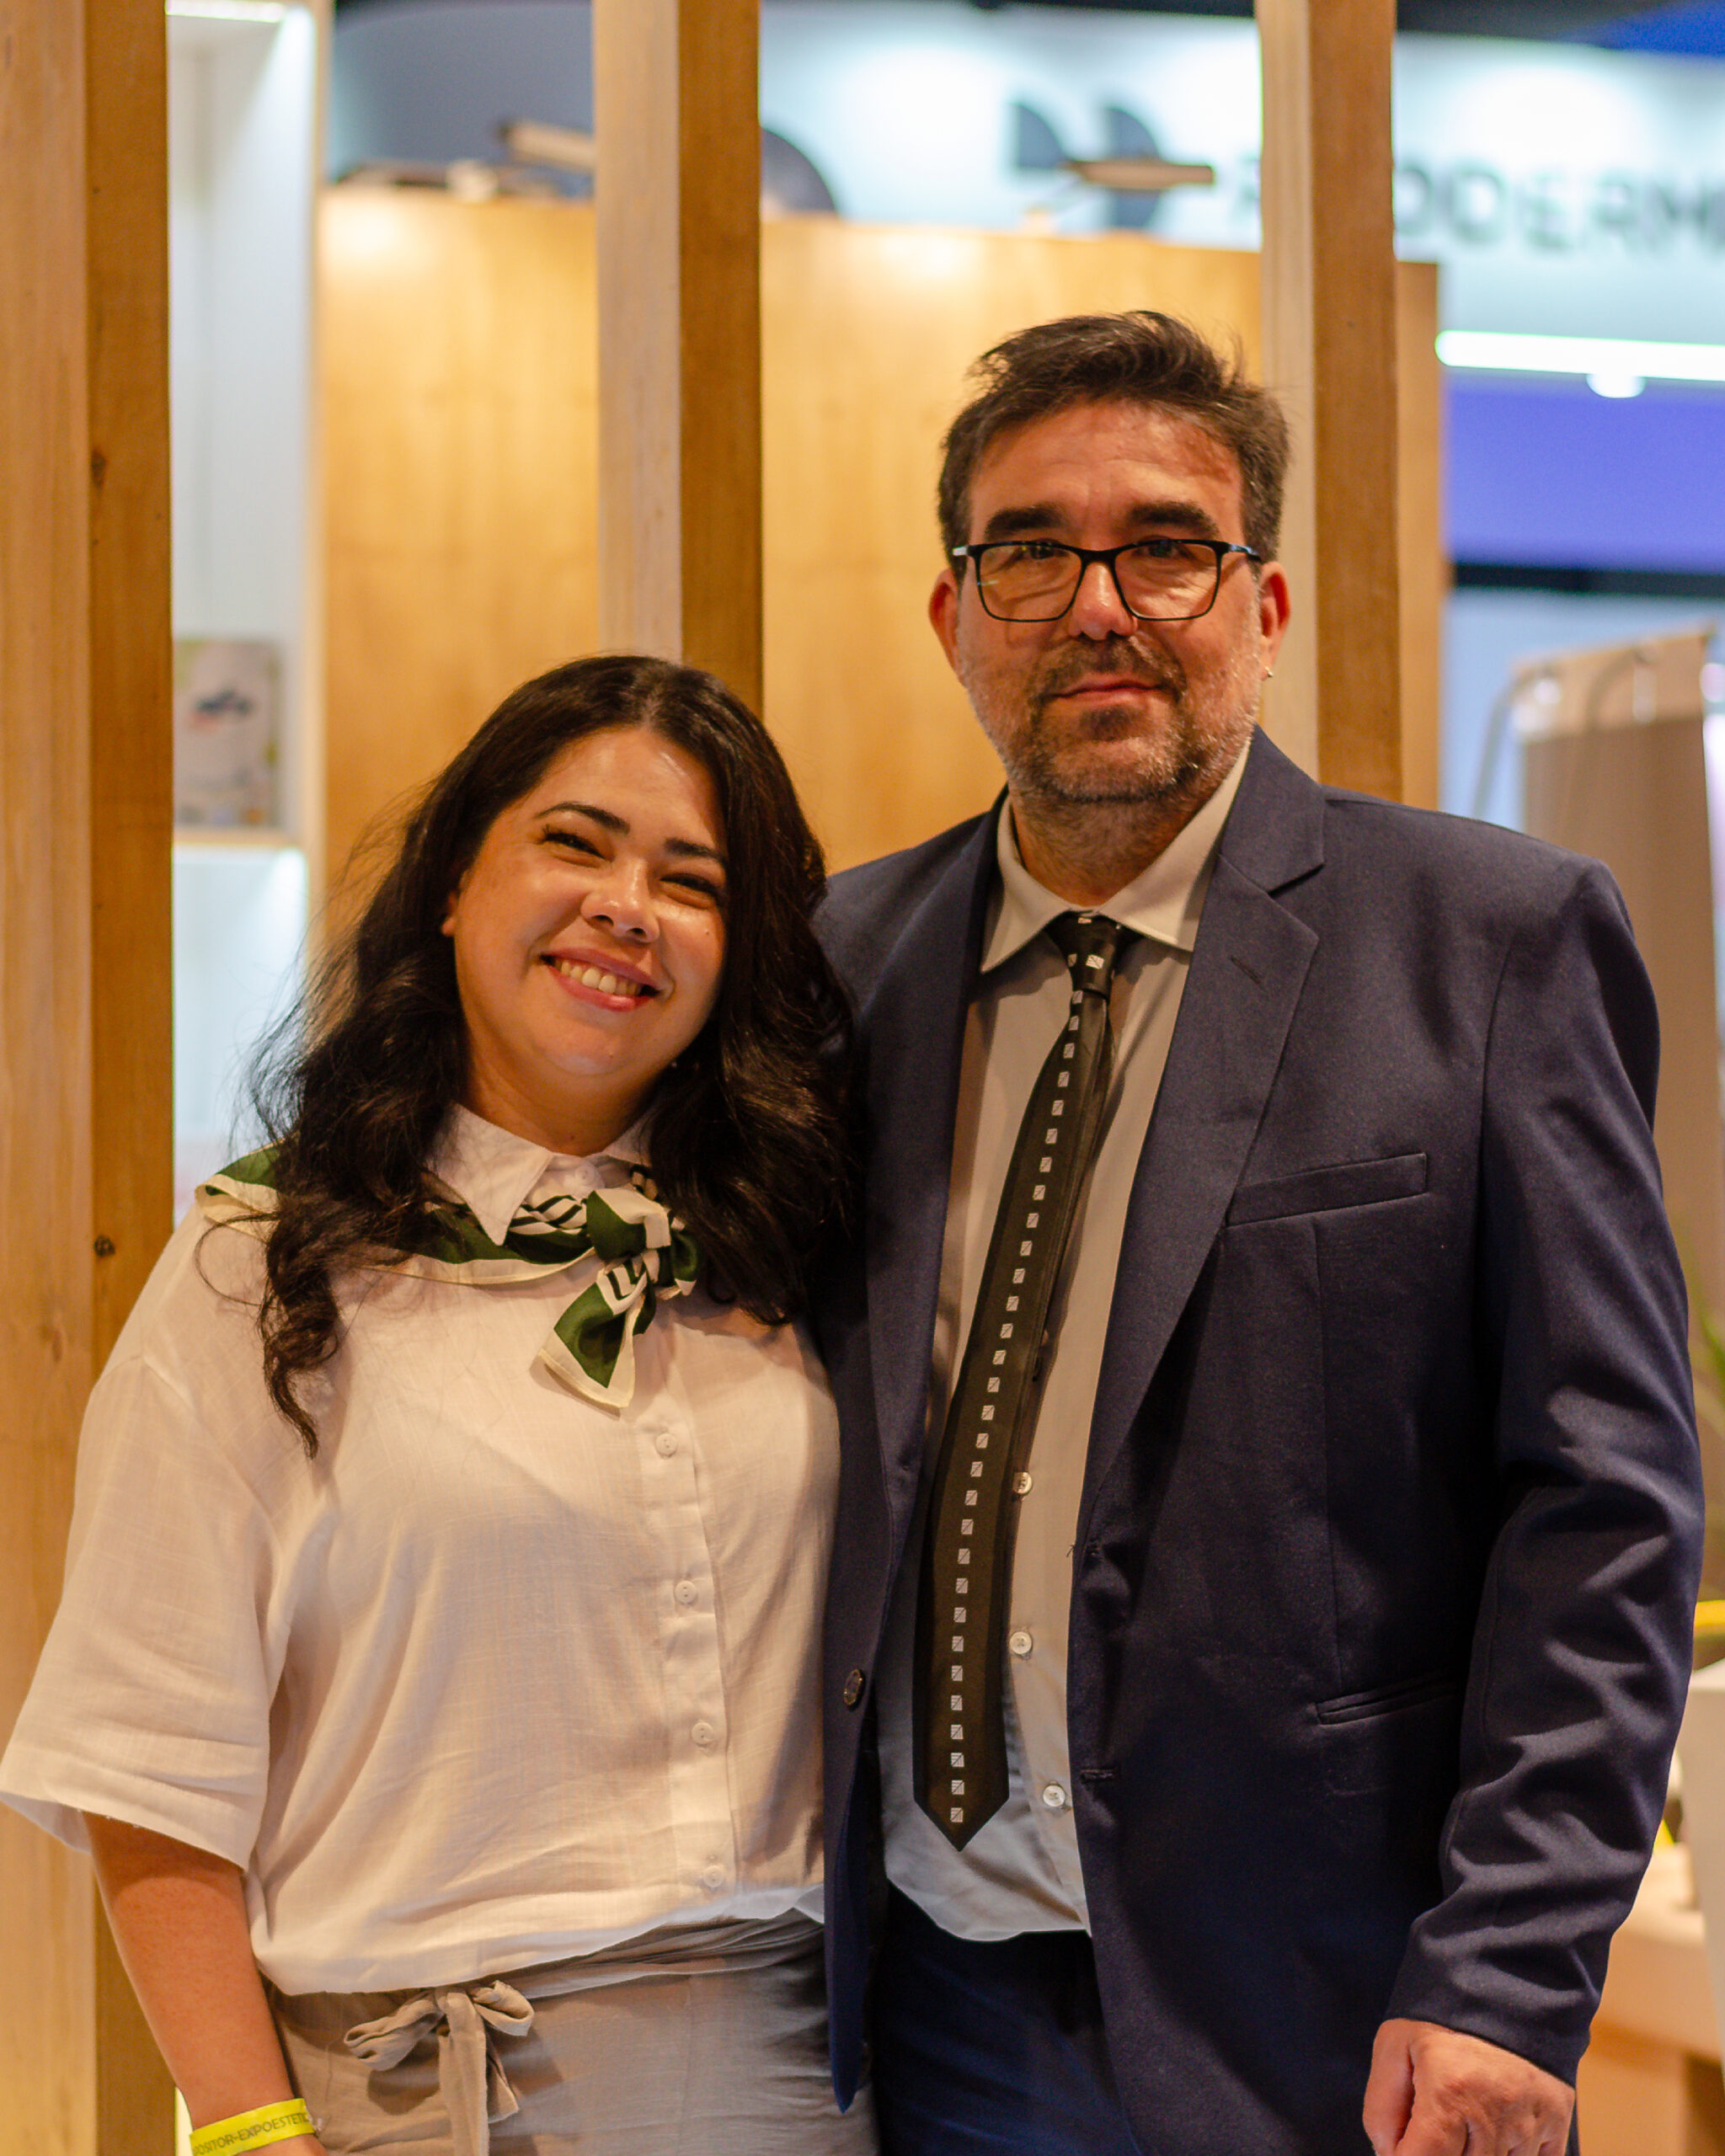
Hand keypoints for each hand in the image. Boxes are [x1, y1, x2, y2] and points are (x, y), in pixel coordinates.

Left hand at [1363, 2018, 1573, 2155]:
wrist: (1506, 1979)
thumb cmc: (1443, 2013)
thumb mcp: (1394, 2044)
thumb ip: (1382, 2107)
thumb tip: (1389, 2154)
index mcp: (1450, 2092)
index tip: (1404, 2143)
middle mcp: (1495, 2114)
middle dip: (1440, 2153)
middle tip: (1436, 2124)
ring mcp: (1531, 2123)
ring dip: (1476, 2154)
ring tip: (1465, 2117)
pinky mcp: (1557, 2124)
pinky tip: (1496, 2129)